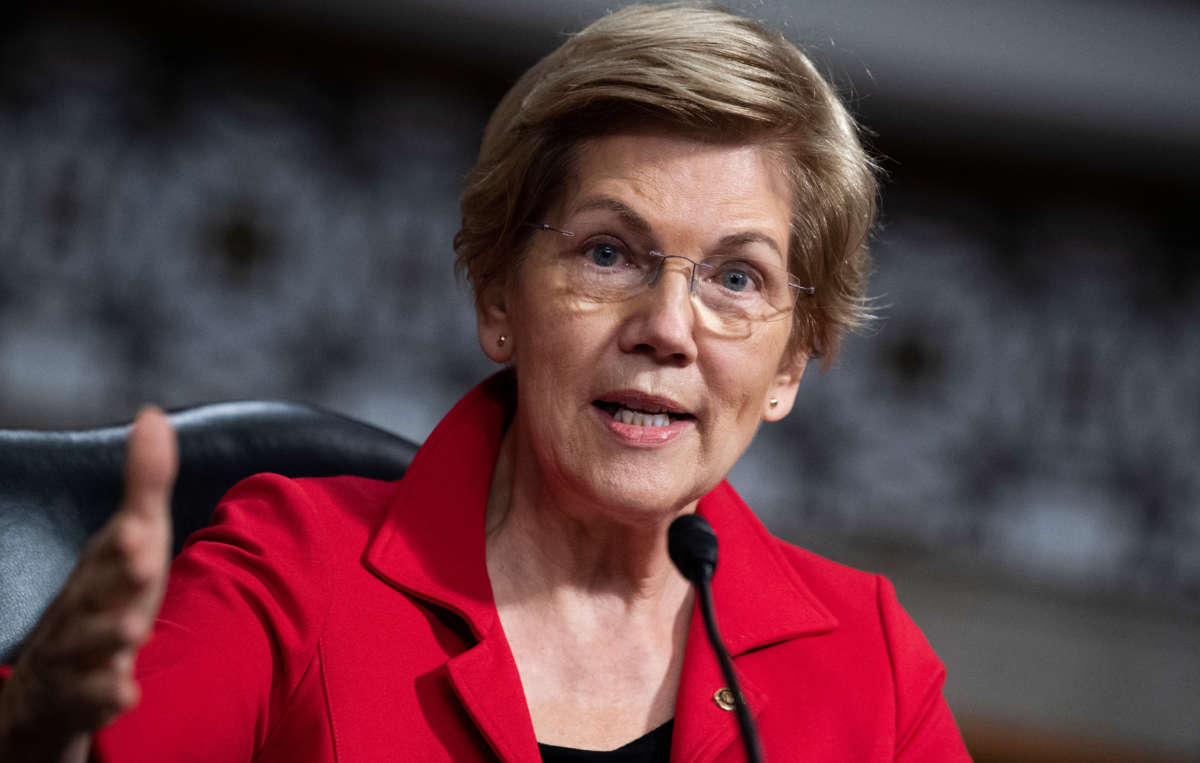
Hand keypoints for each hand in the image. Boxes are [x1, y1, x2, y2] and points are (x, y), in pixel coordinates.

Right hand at [0, 407, 176, 760]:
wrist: (53, 681)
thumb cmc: (103, 597)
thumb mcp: (130, 542)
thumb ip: (144, 485)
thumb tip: (152, 415)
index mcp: (98, 570)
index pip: (111, 552)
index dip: (127, 540)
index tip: (142, 527)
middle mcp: (82, 608)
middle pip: (94, 594)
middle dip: (115, 578)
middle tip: (143, 564)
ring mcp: (76, 655)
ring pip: (86, 648)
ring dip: (108, 637)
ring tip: (131, 631)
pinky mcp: (77, 699)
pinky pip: (88, 701)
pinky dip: (104, 696)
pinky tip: (125, 692)